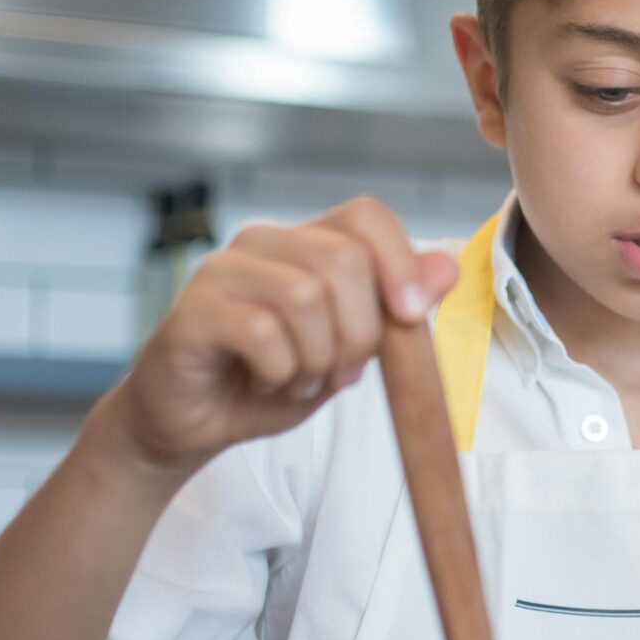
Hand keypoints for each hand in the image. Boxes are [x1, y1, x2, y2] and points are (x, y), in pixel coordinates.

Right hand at [105, 196, 458, 472]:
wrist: (195, 423)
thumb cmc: (272, 382)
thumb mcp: (349, 352)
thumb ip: (394, 312)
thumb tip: (447, 267)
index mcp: (306, 244)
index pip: (366, 215)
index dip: (400, 262)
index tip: (409, 318)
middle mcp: (263, 244)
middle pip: (344, 261)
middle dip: (359, 334)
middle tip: (339, 373)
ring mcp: (222, 271)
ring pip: (304, 297)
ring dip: (317, 360)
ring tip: (298, 381)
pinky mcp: (192, 310)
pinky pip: (261, 333)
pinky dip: (281, 373)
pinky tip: (267, 384)